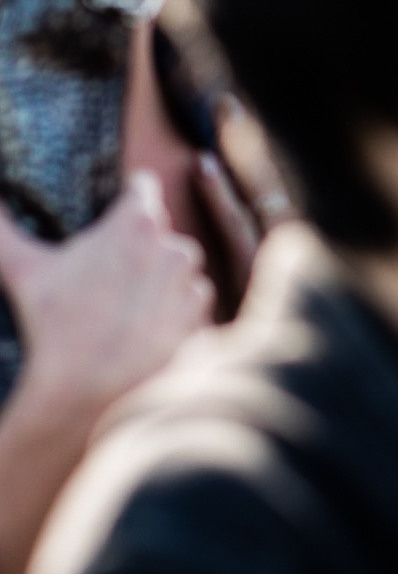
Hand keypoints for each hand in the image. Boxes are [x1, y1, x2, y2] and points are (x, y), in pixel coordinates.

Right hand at [0, 172, 209, 423]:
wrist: (91, 387)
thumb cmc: (55, 322)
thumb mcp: (21, 268)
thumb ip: (1, 228)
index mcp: (137, 224)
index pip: (142, 187)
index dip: (129, 192)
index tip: (116, 202)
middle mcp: (175, 249)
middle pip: (160, 232)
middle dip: (139, 244)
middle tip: (104, 270)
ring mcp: (193, 286)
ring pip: (178, 270)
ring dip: (158, 279)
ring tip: (119, 304)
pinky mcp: (202, 320)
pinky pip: (191, 306)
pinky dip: (172, 313)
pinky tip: (141, 328)